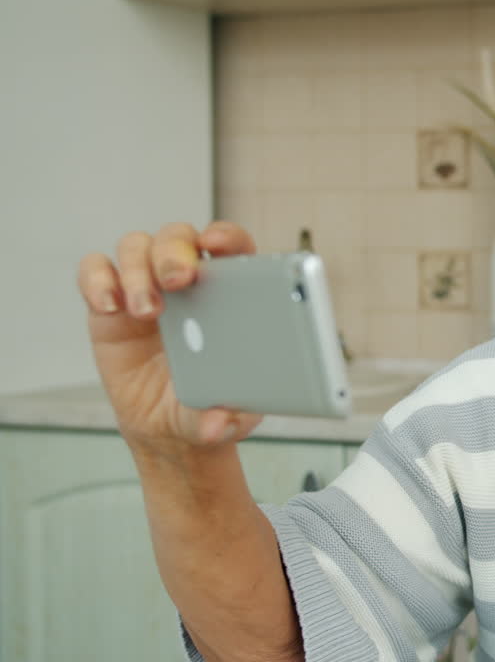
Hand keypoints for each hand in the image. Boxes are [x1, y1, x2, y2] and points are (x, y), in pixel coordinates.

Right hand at [78, 221, 263, 449]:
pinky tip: (108, 305)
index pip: (232, 247)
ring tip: (146, 311)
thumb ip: (225, 419)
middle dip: (175, 252)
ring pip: (137, 247)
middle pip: (178, 237)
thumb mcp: (222, 416)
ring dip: (139, 270)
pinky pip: (95, 270)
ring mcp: (146, 288)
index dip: (226, 236)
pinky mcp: (109, 304)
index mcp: (228, 294)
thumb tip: (218, 425)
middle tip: (179, 281)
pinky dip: (97, 279)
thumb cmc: (205, 404)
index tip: (216, 245)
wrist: (166, 426)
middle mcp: (187, 282)